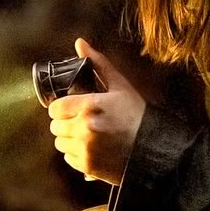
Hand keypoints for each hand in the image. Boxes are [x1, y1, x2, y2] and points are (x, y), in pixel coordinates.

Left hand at [47, 37, 144, 184]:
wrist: (154, 148)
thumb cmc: (138, 115)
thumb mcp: (120, 86)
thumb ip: (98, 64)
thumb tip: (80, 43)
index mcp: (90, 106)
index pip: (55, 108)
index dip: (63, 107)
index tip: (73, 107)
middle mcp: (84, 128)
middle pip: (55, 126)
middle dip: (66, 122)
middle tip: (84, 121)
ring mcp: (85, 149)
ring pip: (60, 143)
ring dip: (70, 139)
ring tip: (89, 135)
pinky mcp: (88, 167)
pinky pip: (68, 159)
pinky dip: (77, 154)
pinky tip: (93, 148)